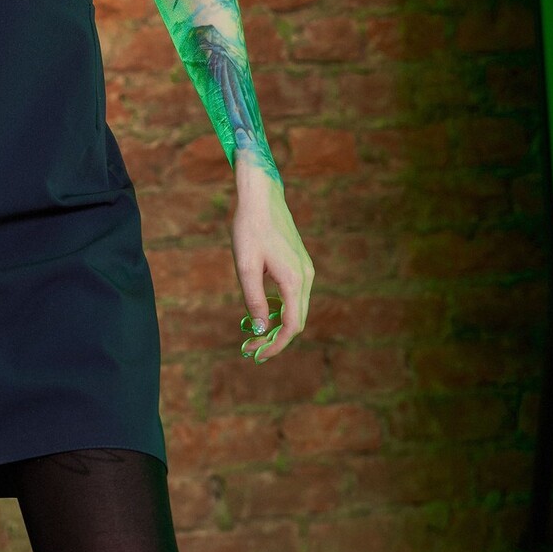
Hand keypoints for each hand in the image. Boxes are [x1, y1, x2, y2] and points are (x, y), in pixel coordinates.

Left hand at [230, 162, 313, 363]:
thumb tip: (260, 329)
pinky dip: (280, 308)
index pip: (291, 326)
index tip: (256, 354)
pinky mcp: (300, 263)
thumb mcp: (246, 267)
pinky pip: (294, 295)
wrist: (261, 196)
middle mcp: (306, 278)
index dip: (275, 345)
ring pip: (296, 308)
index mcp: (294, 281)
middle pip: (296, 321)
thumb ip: (254, 300)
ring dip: (277, 324)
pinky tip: (261, 309)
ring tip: (253, 333)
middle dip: (275, 339)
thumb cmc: (250, 229)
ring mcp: (305, 269)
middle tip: (251, 348)